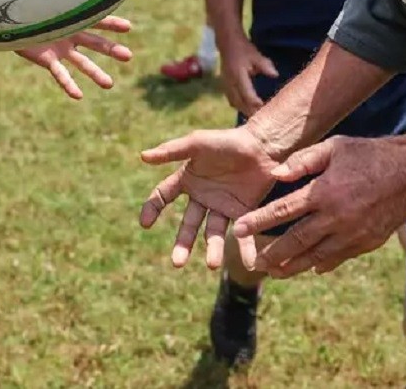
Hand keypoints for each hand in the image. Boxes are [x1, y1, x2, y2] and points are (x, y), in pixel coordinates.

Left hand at [15, 15, 133, 99]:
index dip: (112, 24)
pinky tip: (78, 96)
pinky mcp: (47, 60)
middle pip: (96, 43)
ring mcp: (60, 49)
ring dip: (96, 74)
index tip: (128, 27)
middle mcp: (70, 35)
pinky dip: (69, 84)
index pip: (98, 20)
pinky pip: (60, 74)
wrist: (9, 20)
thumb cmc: (26, 3)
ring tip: (109, 85)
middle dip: (112, 50)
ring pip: (82, 63)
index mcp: (73, 19)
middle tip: (128, 57)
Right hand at [139, 126, 281, 269]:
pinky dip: (246, 249)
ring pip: (214, 233)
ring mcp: (222, 206)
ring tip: (212, 265)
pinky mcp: (244, 212)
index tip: (145, 224)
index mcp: (187, 179)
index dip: (152, 209)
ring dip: (213, 250)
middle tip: (177, 263)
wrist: (263, 143)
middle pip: (188, 224)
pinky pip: (243, 233)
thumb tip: (143, 156)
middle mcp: (202, 197)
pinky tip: (249, 264)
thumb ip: (172, 150)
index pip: (162, 196)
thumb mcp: (198, 143)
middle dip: (182, 244)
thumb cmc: (228, 140)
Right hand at [218, 38, 275, 115]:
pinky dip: (238, 105)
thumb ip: (265, 66)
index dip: (255, 103)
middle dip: (249, 111)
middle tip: (261, 118)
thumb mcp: (256, 55)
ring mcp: (226, 84)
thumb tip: (275, 75)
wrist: (227, 43)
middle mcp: (230, 82)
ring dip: (242, 110)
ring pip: (233, 102)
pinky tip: (245, 108)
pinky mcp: (224, 84)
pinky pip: (230, 99)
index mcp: (238, 76)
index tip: (264, 109)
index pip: (247, 94)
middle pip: (239, 103)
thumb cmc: (244, 49)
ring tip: (253, 116)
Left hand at [233, 132, 405, 278]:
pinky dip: (320, 264)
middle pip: (295, 241)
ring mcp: (350, 234)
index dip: (259, 221)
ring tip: (273, 272)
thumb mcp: (336, 147)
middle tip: (253, 262)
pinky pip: (337, 258)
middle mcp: (335, 217)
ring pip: (314, 256)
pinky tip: (308, 268)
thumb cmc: (370, 155)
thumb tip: (276, 173)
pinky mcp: (365, 243)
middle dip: (271, 253)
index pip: (283, 210)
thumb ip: (304, 160)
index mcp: (324, 192)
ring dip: (291, 266)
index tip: (239, 229)